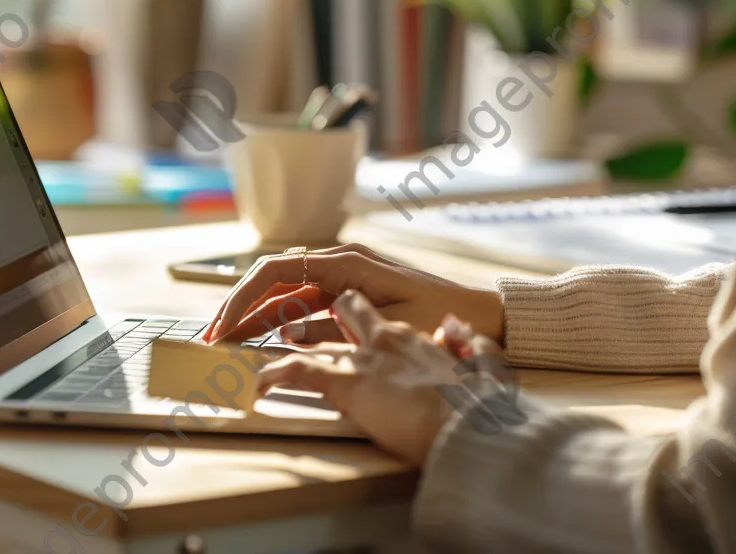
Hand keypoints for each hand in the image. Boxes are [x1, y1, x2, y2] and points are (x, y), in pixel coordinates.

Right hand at [202, 243, 503, 344]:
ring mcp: (343, 281)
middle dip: (240, 308)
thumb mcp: (390, 322)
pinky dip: (281, 324)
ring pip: (285, 297)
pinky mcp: (349, 298)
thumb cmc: (442, 314)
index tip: (222, 325)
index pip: (276, 270)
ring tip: (228, 345)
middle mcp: (338, 266)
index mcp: (344, 263)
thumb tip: (289, 334)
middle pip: (273, 282)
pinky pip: (305, 309)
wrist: (481, 314)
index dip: (243, 296)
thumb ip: (340, 326)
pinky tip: (266, 344)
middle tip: (212, 340)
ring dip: (256, 318)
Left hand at [255, 291, 503, 465]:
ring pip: (310, 339)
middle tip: (284, 331)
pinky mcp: (348, 380)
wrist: (474, 423)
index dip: (348, 321)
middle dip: (308, 317)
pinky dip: (275, 374)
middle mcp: (381, 337)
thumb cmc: (478, 405)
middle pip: (335, 312)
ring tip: (257, 355)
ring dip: (282, 346)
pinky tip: (259, 383)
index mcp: (408, 336)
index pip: (368, 316)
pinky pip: (299, 369)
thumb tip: (453, 330)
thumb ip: (463, 344)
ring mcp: (362, 357)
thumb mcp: (478, 365)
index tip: (335, 332)